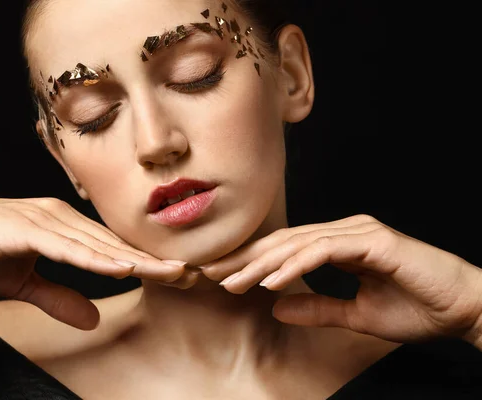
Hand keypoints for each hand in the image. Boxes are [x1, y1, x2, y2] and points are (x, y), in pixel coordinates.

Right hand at [0, 198, 185, 329]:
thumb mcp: (26, 283)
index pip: (112, 247)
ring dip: (136, 260)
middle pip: (115, 243)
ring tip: (171, 272)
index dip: (144, 262)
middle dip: (153, 261)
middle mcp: (61, 216)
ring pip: (100, 244)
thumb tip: (93, 320)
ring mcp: (46, 218)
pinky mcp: (27, 227)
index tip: (174, 276)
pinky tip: (122, 267)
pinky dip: (96, 258)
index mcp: (63, 224)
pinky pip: (69, 246)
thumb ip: (60, 297)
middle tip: (191, 274)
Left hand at [201, 215, 481, 345]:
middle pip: (283, 242)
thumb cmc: (417, 309)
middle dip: (245, 259)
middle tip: (210, 274)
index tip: (221, 277)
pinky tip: (270, 281)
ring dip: (262, 264)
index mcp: (340, 244)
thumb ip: (317, 308)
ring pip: (298, 244)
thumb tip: (276, 306)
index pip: (285, 250)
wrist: (464, 309)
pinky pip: (324, 251)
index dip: (252, 262)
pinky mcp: (373, 241)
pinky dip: (295, 264)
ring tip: (232, 282)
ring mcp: (359, 232)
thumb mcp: (355, 315)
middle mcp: (345, 231)